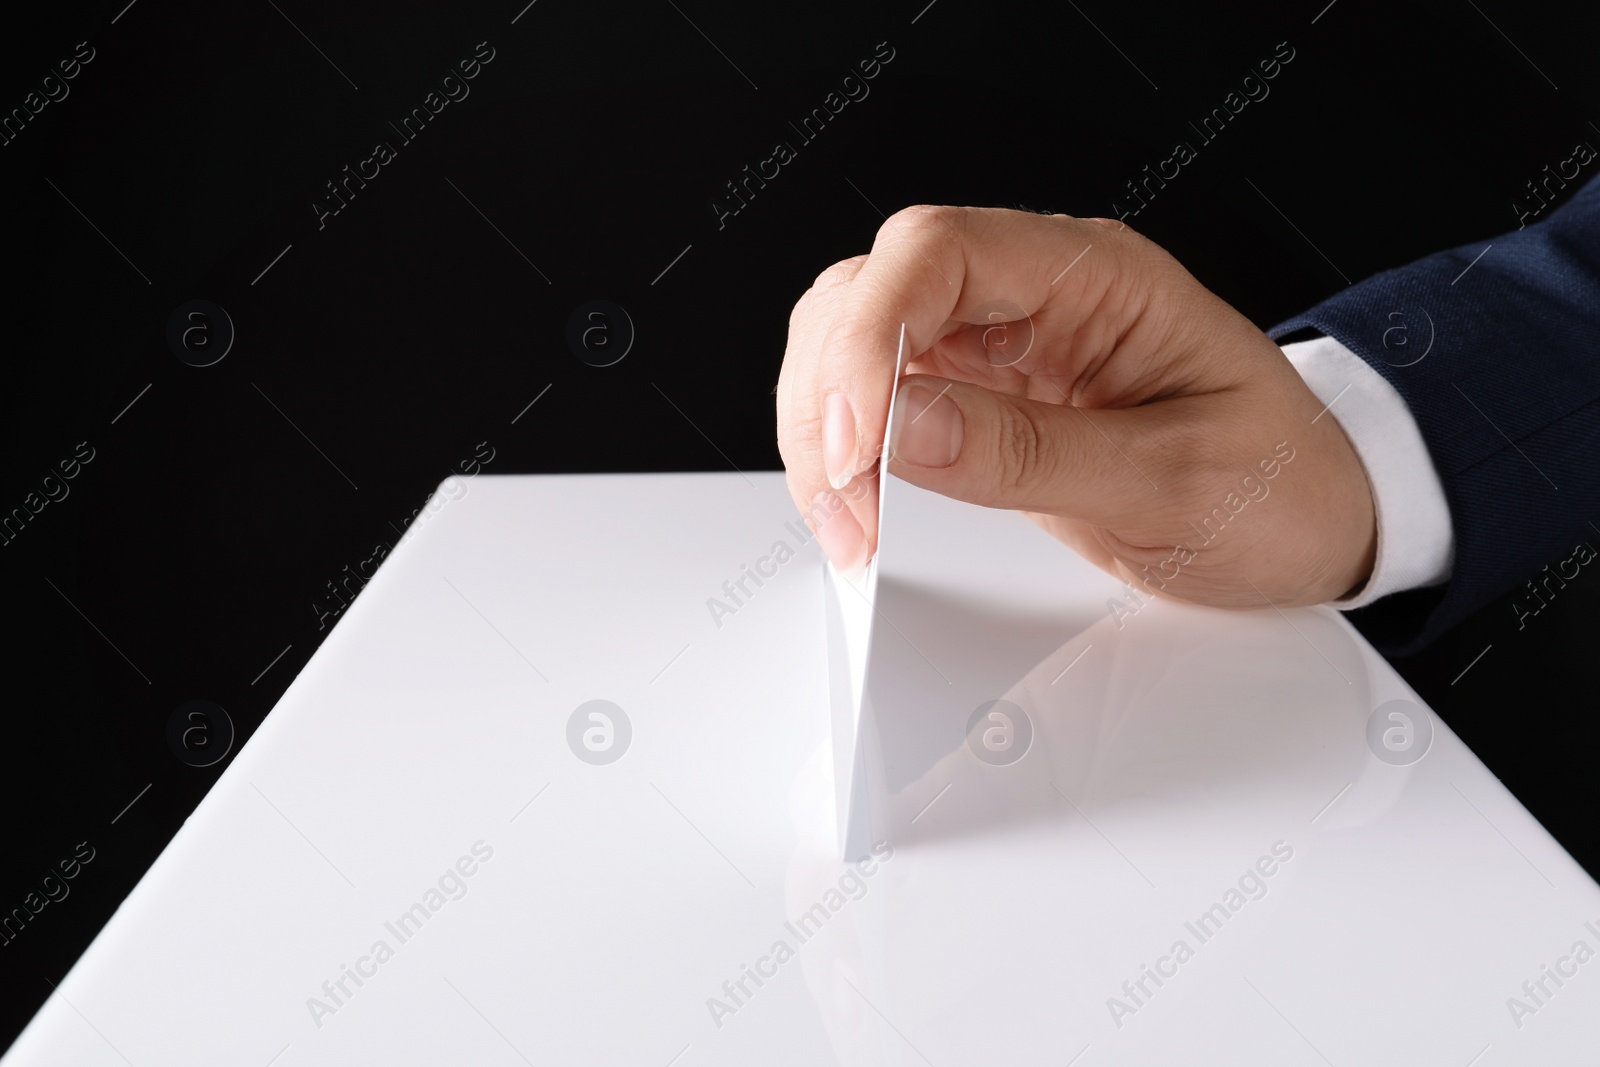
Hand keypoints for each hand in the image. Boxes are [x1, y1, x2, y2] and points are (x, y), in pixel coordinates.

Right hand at [774, 205, 1376, 608]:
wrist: (1315, 519)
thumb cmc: (1278, 486)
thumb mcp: (1174, 481)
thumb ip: (1034, 453)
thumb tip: (903, 426)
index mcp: (1095, 275)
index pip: (937, 252)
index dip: (871, 337)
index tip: (860, 441)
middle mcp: (1032, 294)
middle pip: (871, 292)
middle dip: (833, 396)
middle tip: (849, 506)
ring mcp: (995, 344)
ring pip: (851, 342)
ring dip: (825, 428)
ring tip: (850, 521)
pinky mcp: (975, 399)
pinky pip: (874, 402)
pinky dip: (845, 455)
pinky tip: (857, 507)